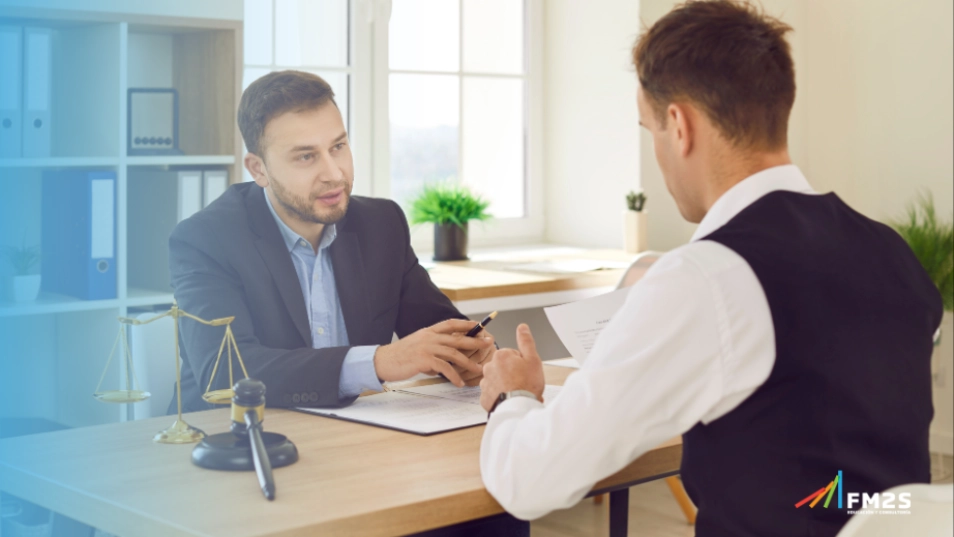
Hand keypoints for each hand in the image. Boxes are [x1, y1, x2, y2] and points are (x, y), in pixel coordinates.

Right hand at [373, 319, 492, 386]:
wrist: (383, 361)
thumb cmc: (399, 356)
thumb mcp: (416, 345)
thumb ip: (431, 348)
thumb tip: (442, 359)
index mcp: (428, 331)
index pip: (450, 323)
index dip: (466, 324)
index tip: (479, 325)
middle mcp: (429, 337)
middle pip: (457, 338)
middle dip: (475, 341)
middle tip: (488, 343)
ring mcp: (427, 347)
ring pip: (454, 353)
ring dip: (468, 362)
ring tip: (478, 369)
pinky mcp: (424, 360)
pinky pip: (444, 368)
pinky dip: (454, 376)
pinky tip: (459, 382)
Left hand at [480, 324, 544, 411]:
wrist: (519, 407)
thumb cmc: (526, 385)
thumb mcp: (532, 359)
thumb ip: (526, 341)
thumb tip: (522, 327)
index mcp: (501, 356)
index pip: (511, 354)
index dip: (521, 363)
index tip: (525, 371)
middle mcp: (489, 367)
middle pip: (503, 367)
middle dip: (512, 373)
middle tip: (522, 382)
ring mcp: (485, 383)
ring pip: (497, 380)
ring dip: (505, 384)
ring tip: (517, 392)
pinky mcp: (484, 397)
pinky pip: (492, 393)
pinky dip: (499, 395)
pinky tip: (509, 398)